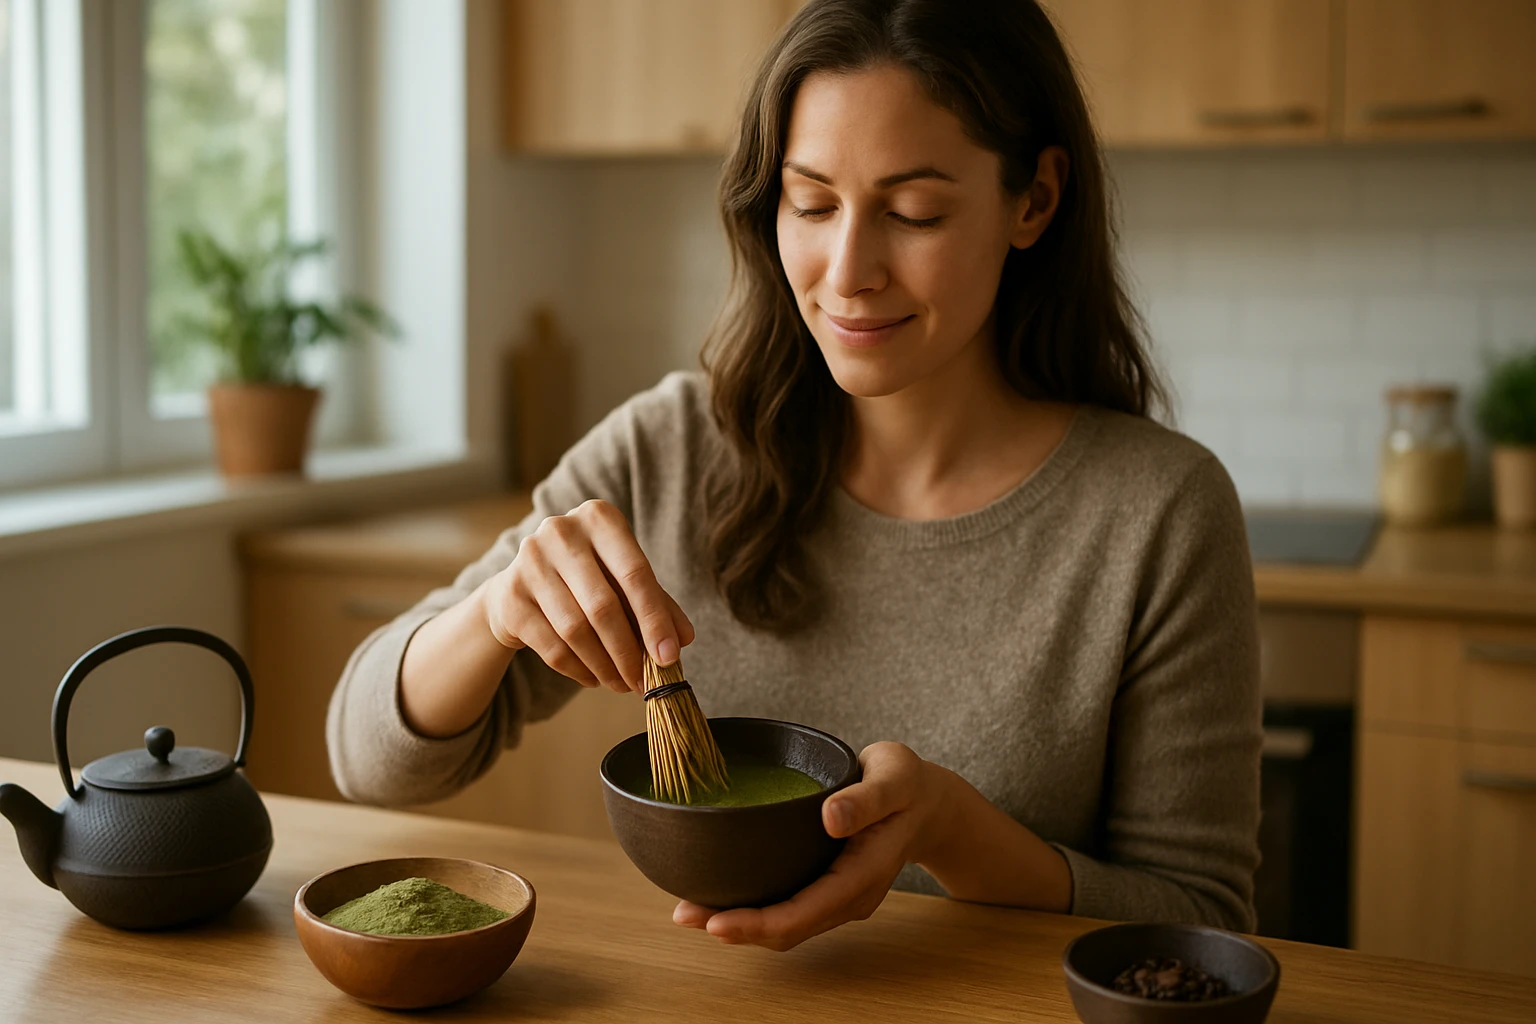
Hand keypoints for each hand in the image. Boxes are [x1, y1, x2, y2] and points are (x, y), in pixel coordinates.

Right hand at [480, 499, 693, 691]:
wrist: (521, 583)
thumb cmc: (587, 578)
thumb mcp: (623, 579)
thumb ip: (657, 603)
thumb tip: (682, 639)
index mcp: (600, 518)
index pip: (635, 573)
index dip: (655, 620)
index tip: (669, 657)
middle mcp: (561, 532)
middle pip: (603, 606)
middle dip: (628, 652)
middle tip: (643, 682)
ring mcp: (530, 562)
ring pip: (575, 630)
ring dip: (605, 666)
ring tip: (622, 684)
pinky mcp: (510, 595)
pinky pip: (552, 646)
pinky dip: (578, 670)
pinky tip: (595, 678)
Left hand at [672, 741, 952, 950]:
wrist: (928, 802)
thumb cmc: (908, 784)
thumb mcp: (895, 777)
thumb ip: (867, 798)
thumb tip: (831, 818)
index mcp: (865, 872)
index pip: (808, 911)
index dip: (760, 923)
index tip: (717, 921)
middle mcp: (851, 895)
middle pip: (790, 928)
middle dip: (737, 928)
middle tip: (684, 914)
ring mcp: (839, 895)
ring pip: (787, 923)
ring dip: (740, 922)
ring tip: (690, 909)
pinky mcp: (827, 886)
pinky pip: (789, 907)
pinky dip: (754, 907)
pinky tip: (722, 895)